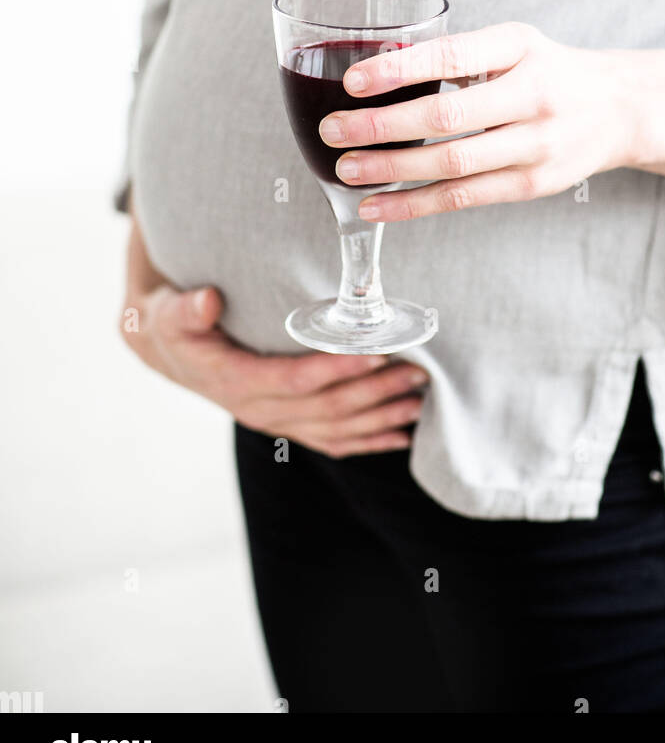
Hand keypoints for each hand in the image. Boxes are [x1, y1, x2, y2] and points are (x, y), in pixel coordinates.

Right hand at [121, 212, 428, 455]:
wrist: (167, 351)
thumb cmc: (174, 325)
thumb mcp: (170, 313)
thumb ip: (187, 310)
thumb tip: (207, 300)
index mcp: (237, 382)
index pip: (296, 380)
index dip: (337, 369)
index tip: (375, 353)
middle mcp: (260, 410)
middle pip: (327, 408)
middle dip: (375, 393)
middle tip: (415, 373)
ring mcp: (276, 422)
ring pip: (336, 430)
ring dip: (380, 418)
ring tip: (420, 402)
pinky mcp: (287, 425)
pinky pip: (332, 441)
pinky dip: (369, 441)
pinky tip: (402, 436)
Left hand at [319, 22, 637, 220]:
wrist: (619, 109)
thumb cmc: (547, 70)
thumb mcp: (513, 43)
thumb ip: (458, 54)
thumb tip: (374, 70)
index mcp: (520, 47)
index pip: (454, 57)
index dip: (400, 70)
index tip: (354, 81)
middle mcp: (533, 96)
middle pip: (448, 118)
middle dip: (382, 127)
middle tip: (334, 130)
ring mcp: (536, 146)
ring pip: (453, 165)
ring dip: (392, 170)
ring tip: (346, 169)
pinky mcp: (532, 185)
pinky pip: (464, 199)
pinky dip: (414, 205)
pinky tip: (375, 206)